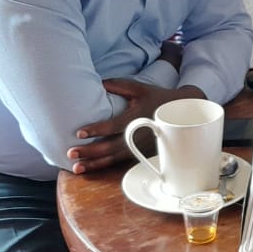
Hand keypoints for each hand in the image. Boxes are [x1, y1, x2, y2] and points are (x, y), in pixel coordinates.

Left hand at [67, 79, 204, 173]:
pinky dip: (105, 166)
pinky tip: (91, 168)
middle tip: (71, 153)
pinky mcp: (141, 153)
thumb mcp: (139, 88)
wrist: (180, 112)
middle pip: (110, 147)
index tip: (79, 133)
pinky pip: (120, 161)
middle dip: (90, 152)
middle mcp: (137, 135)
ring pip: (114, 159)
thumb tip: (98, 83)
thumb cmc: (157, 97)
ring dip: (95, 164)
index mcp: (136, 118)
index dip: (96, 130)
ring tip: (76, 167)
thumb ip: (118, 85)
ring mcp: (140, 147)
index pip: (113, 126)